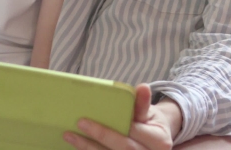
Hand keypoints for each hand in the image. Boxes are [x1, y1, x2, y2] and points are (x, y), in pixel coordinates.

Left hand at [63, 84, 179, 149]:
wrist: (156, 140)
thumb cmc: (149, 123)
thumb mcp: (150, 112)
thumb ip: (142, 103)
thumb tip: (143, 87)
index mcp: (159, 141)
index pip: (134, 132)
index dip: (115, 127)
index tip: (94, 118)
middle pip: (124, 148)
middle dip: (100, 136)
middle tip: (80, 123)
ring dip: (88, 147)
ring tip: (70, 135)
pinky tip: (77, 146)